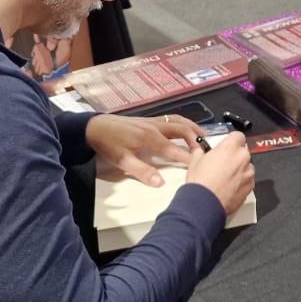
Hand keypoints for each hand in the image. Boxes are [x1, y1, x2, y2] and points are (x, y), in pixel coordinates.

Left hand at [86, 113, 203, 186]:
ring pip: (179, 121)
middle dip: (195, 139)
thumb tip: (160, 182)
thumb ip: (143, 172)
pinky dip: (183, 123)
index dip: (189, 158)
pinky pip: (172, 119)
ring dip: (192, 128)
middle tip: (205, 150)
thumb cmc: (109, 144)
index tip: (200, 165)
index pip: (175, 150)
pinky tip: (184, 128)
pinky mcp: (149, 120)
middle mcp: (156, 127)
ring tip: (202, 136)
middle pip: (183, 130)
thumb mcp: (122, 161)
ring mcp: (153, 121)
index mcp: (151, 138)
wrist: (95, 127)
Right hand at [186, 133, 254, 215]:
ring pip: (246, 166)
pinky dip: (241, 181)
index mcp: (230, 147)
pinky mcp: (250, 186)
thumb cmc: (200, 184)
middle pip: (242, 151)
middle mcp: (242, 157)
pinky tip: (229, 186)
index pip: (238, 136)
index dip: (232, 140)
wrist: (204, 205)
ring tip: (224, 178)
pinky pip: (248, 179)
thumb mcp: (195, 161)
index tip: (228, 145)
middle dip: (234, 156)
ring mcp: (248, 172)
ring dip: (238, 169)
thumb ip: (202, 151)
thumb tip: (201, 151)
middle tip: (222, 164)